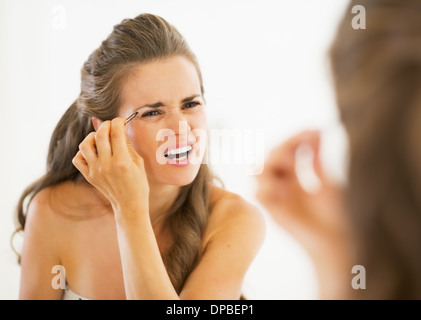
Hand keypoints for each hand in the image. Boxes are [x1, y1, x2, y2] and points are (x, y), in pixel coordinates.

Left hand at [72, 117, 148, 217]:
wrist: (129, 204)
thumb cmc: (138, 183)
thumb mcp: (138, 162)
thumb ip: (127, 144)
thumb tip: (118, 128)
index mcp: (122, 161)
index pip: (116, 132)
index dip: (118, 122)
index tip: (121, 120)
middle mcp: (106, 165)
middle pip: (100, 134)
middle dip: (107, 125)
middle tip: (112, 125)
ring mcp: (95, 171)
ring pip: (85, 144)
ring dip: (93, 136)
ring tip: (101, 138)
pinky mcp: (88, 176)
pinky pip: (78, 158)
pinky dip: (83, 152)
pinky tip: (93, 152)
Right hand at [256, 130, 349, 255]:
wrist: (334, 239)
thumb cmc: (333, 212)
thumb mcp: (327, 180)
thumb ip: (317, 158)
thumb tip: (317, 131)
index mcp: (291, 175)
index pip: (285, 150)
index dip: (296, 138)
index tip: (315, 129)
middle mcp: (279, 183)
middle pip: (269, 156)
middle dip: (285, 146)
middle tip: (305, 142)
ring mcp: (275, 196)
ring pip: (259, 170)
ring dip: (274, 162)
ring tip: (293, 161)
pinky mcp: (272, 210)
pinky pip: (260, 193)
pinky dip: (269, 184)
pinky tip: (286, 182)